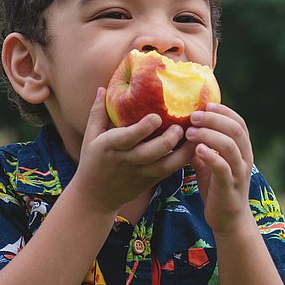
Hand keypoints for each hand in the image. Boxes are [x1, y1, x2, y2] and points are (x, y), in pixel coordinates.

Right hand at [69, 87, 195, 213]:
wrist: (95, 197)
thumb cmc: (92, 162)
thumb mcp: (90, 137)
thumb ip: (97, 112)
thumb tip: (102, 87)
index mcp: (110, 146)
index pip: (129, 137)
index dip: (144, 127)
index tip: (157, 116)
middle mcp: (127, 160)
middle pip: (152, 152)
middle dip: (169, 139)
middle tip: (180, 126)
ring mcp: (141, 172)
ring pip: (166, 164)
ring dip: (183, 151)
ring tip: (194, 135)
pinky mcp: (151, 180)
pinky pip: (171, 171)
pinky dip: (184, 159)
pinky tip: (194, 146)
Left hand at [184, 103, 254, 234]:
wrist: (229, 220)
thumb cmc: (217, 188)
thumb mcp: (209, 163)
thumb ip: (201, 146)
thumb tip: (182, 128)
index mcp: (242, 150)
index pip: (239, 123)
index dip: (224, 111)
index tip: (205, 104)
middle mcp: (244, 158)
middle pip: (235, 130)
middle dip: (214, 119)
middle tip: (192, 116)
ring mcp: (239, 172)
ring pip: (230, 146)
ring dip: (209, 135)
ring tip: (190, 132)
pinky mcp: (230, 187)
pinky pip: (223, 168)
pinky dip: (211, 156)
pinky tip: (197, 150)